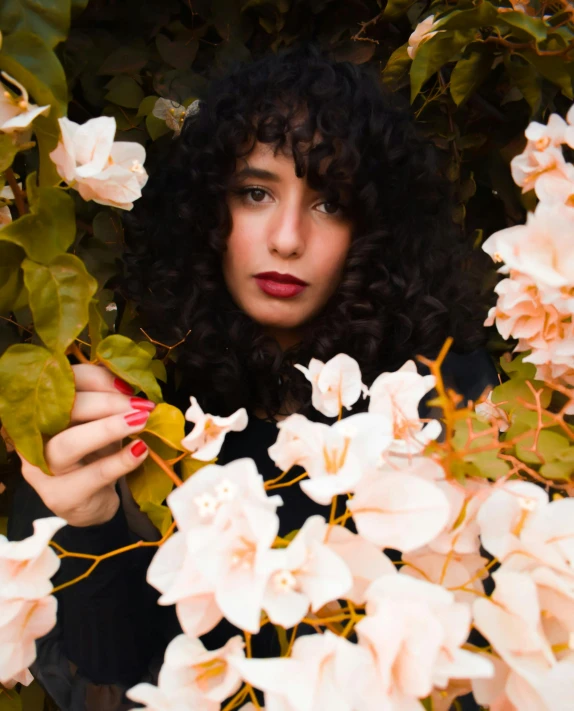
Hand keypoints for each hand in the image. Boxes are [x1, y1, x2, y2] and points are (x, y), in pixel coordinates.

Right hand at [17, 363, 155, 526]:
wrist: (92, 503)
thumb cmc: (95, 456)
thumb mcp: (101, 424)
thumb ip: (109, 403)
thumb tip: (130, 387)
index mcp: (43, 412)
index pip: (63, 384)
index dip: (96, 379)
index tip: (128, 386)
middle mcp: (35, 439)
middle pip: (62, 411)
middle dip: (106, 403)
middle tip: (140, 406)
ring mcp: (43, 471)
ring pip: (68, 444)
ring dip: (108, 429)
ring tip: (140, 422)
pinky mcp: (60, 497)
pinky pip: (93, 476)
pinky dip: (121, 461)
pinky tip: (141, 450)